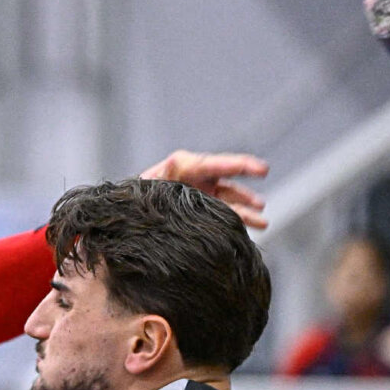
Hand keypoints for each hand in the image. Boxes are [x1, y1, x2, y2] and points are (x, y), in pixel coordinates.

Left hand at [140, 150, 269, 229]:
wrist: (126, 215)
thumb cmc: (132, 198)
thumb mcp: (143, 189)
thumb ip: (155, 181)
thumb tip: (166, 177)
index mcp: (180, 166)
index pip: (211, 163)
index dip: (237, 164)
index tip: (261, 169)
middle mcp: (196, 177)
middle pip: (226, 176)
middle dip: (246, 180)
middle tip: (262, 185)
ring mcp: (203, 193)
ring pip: (230, 198)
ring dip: (247, 208)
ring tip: (262, 220)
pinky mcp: (205, 208)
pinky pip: (227, 213)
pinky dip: (241, 219)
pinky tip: (256, 226)